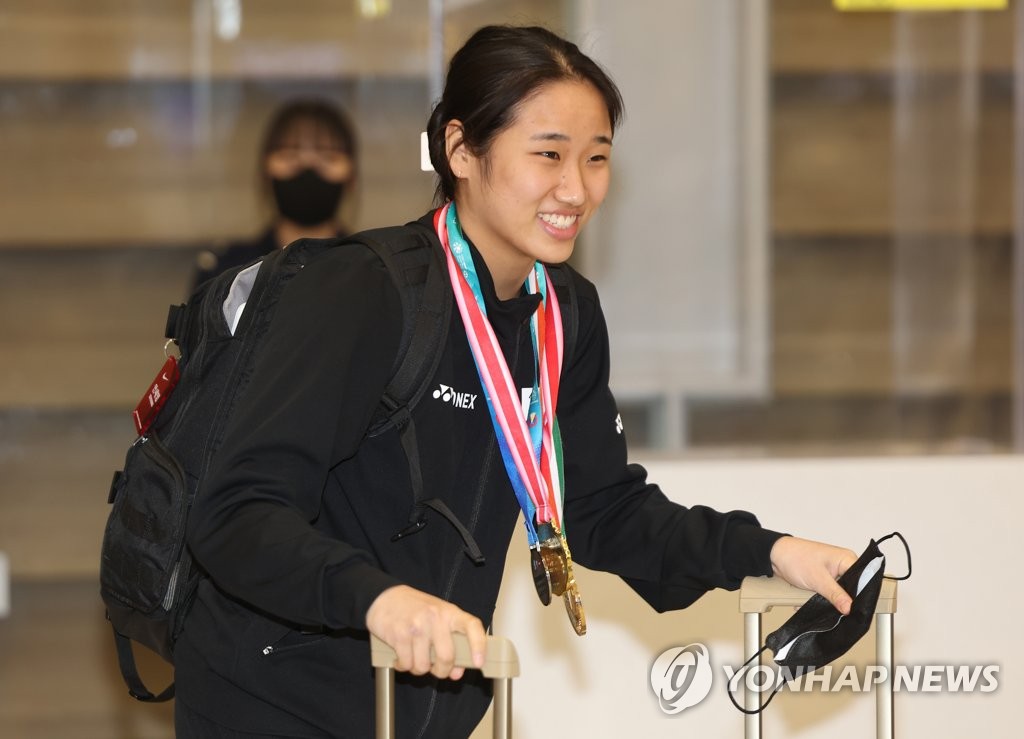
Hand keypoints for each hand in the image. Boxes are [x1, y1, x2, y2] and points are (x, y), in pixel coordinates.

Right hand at [365, 585, 485, 679]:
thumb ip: (450, 643)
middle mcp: (435, 617)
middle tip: (437, 670)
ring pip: (423, 666)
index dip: (479, 645)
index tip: (479, 662)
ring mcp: (417, 626)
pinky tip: (402, 658)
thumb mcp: (438, 619)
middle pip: (446, 657)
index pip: (472, 626)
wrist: (385, 598)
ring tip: (415, 659)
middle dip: (442, 671)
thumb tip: (456, 672)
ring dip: (418, 669)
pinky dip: (404, 666)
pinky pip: (406, 664)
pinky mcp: (399, 634)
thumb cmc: (415, 609)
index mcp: (449, 612)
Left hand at [769, 536, 857, 614]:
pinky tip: (815, 600)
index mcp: (847, 559)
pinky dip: (823, 598)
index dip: (861, 597)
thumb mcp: (818, 579)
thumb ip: (835, 594)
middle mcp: (844, 564)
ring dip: (831, 600)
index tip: (855, 610)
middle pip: (853, 589)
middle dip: (844, 600)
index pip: (864, 581)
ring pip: (841, 593)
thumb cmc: (795, 557)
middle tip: (837, 609)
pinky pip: (831, 592)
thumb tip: (850, 608)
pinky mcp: (826, 578)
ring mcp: (835, 572)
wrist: (776, 556)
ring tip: (820, 600)